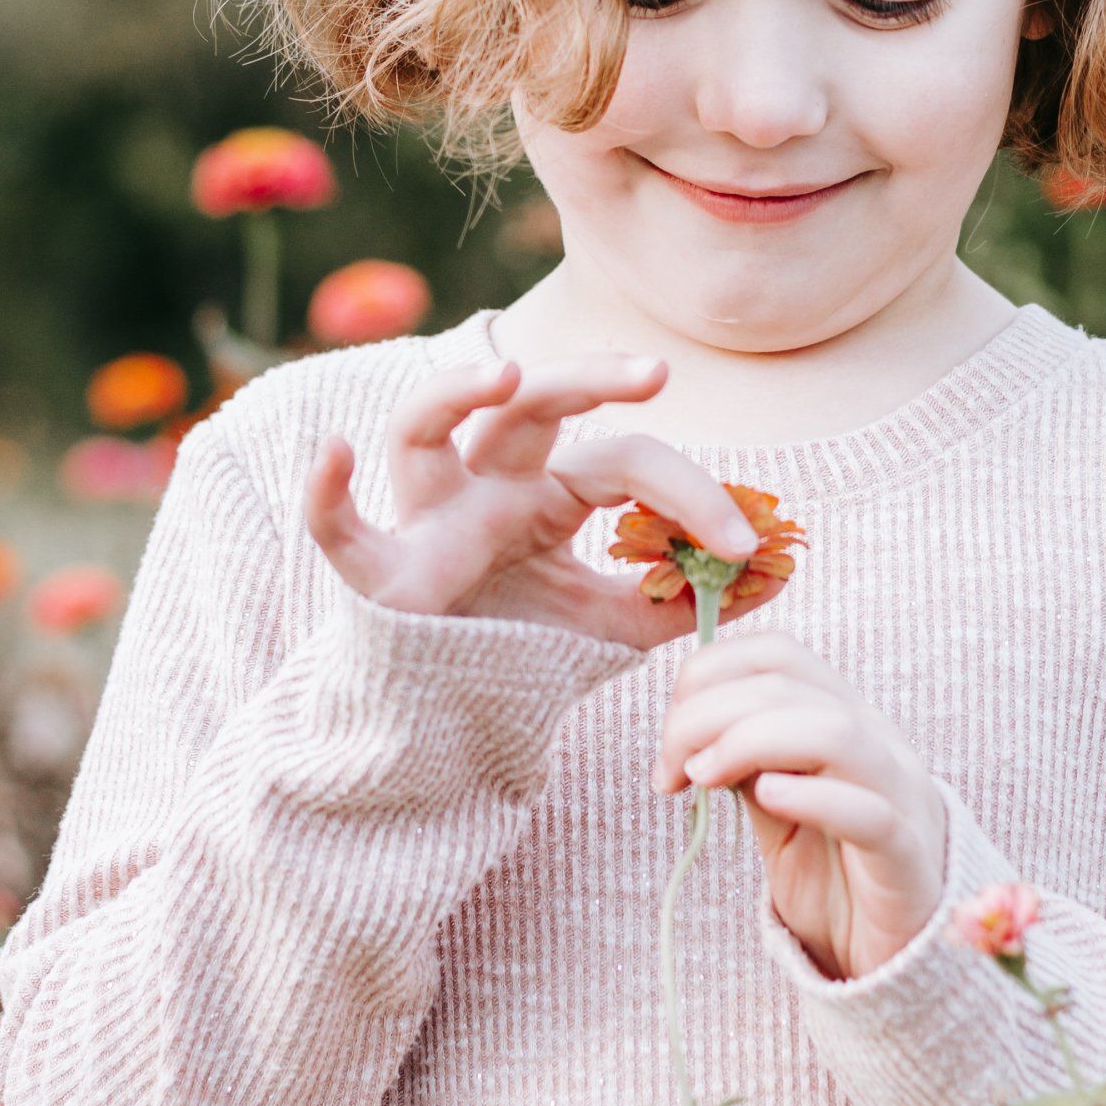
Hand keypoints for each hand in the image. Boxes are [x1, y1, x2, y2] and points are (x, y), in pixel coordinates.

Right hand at [303, 353, 765, 644]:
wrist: (447, 730)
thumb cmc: (520, 659)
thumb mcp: (614, 628)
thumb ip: (684, 600)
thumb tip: (779, 570)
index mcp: (547, 495)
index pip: (625, 462)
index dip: (692, 495)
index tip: (751, 544)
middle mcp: (484, 490)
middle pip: (527, 406)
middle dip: (587, 377)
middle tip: (658, 374)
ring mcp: (425, 524)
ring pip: (420, 429)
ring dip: (454, 390)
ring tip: (505, 374)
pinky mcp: (376, 579)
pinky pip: (337, 527)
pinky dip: (326, 491)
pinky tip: (334, 452)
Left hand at [652, 631, 948, 981]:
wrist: (897, 959)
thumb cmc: (834, 878)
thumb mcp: (775, 812)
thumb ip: (746, 765)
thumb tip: (691, 734)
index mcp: (843, 718)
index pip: (776, 655)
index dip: (707, 677)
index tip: (668, 740)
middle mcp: (876, 741)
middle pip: (788, 684)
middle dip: (706, 715)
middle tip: (669, 771)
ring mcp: (900, 794)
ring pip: (834, 731)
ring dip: (749, 741)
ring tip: (704, 779)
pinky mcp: (908, 856)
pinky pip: (869, 813)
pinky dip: (812, 797)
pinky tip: (768, 798)